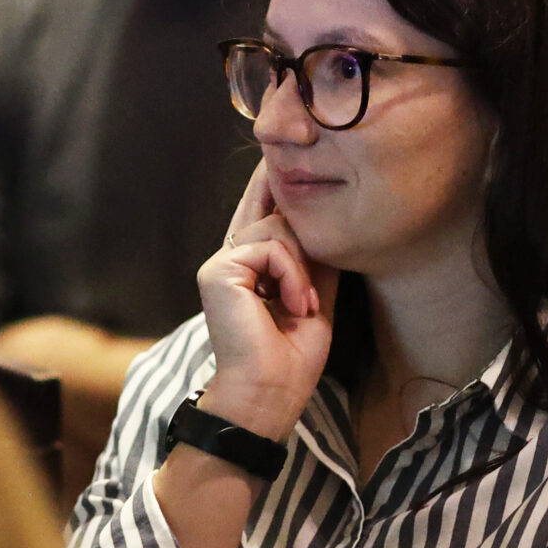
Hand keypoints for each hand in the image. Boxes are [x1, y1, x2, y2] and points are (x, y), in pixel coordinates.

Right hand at [193, 161, 337, 441]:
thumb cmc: (291, 358)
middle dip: (302, 240)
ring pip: (277, 227)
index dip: (272, 181)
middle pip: (275, 211)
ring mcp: (220, 263)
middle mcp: (230, 259)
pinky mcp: (218, 270)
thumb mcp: (314, 294)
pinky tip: (293, 305)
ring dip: (302, 269)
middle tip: (304, 294)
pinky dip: (291, 274)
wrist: (270, 393)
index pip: (262, 209)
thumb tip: (329, 219)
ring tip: (302, 307)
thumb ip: (316, 257)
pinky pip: (270, 246)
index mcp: (248, 266)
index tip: (283, 154)